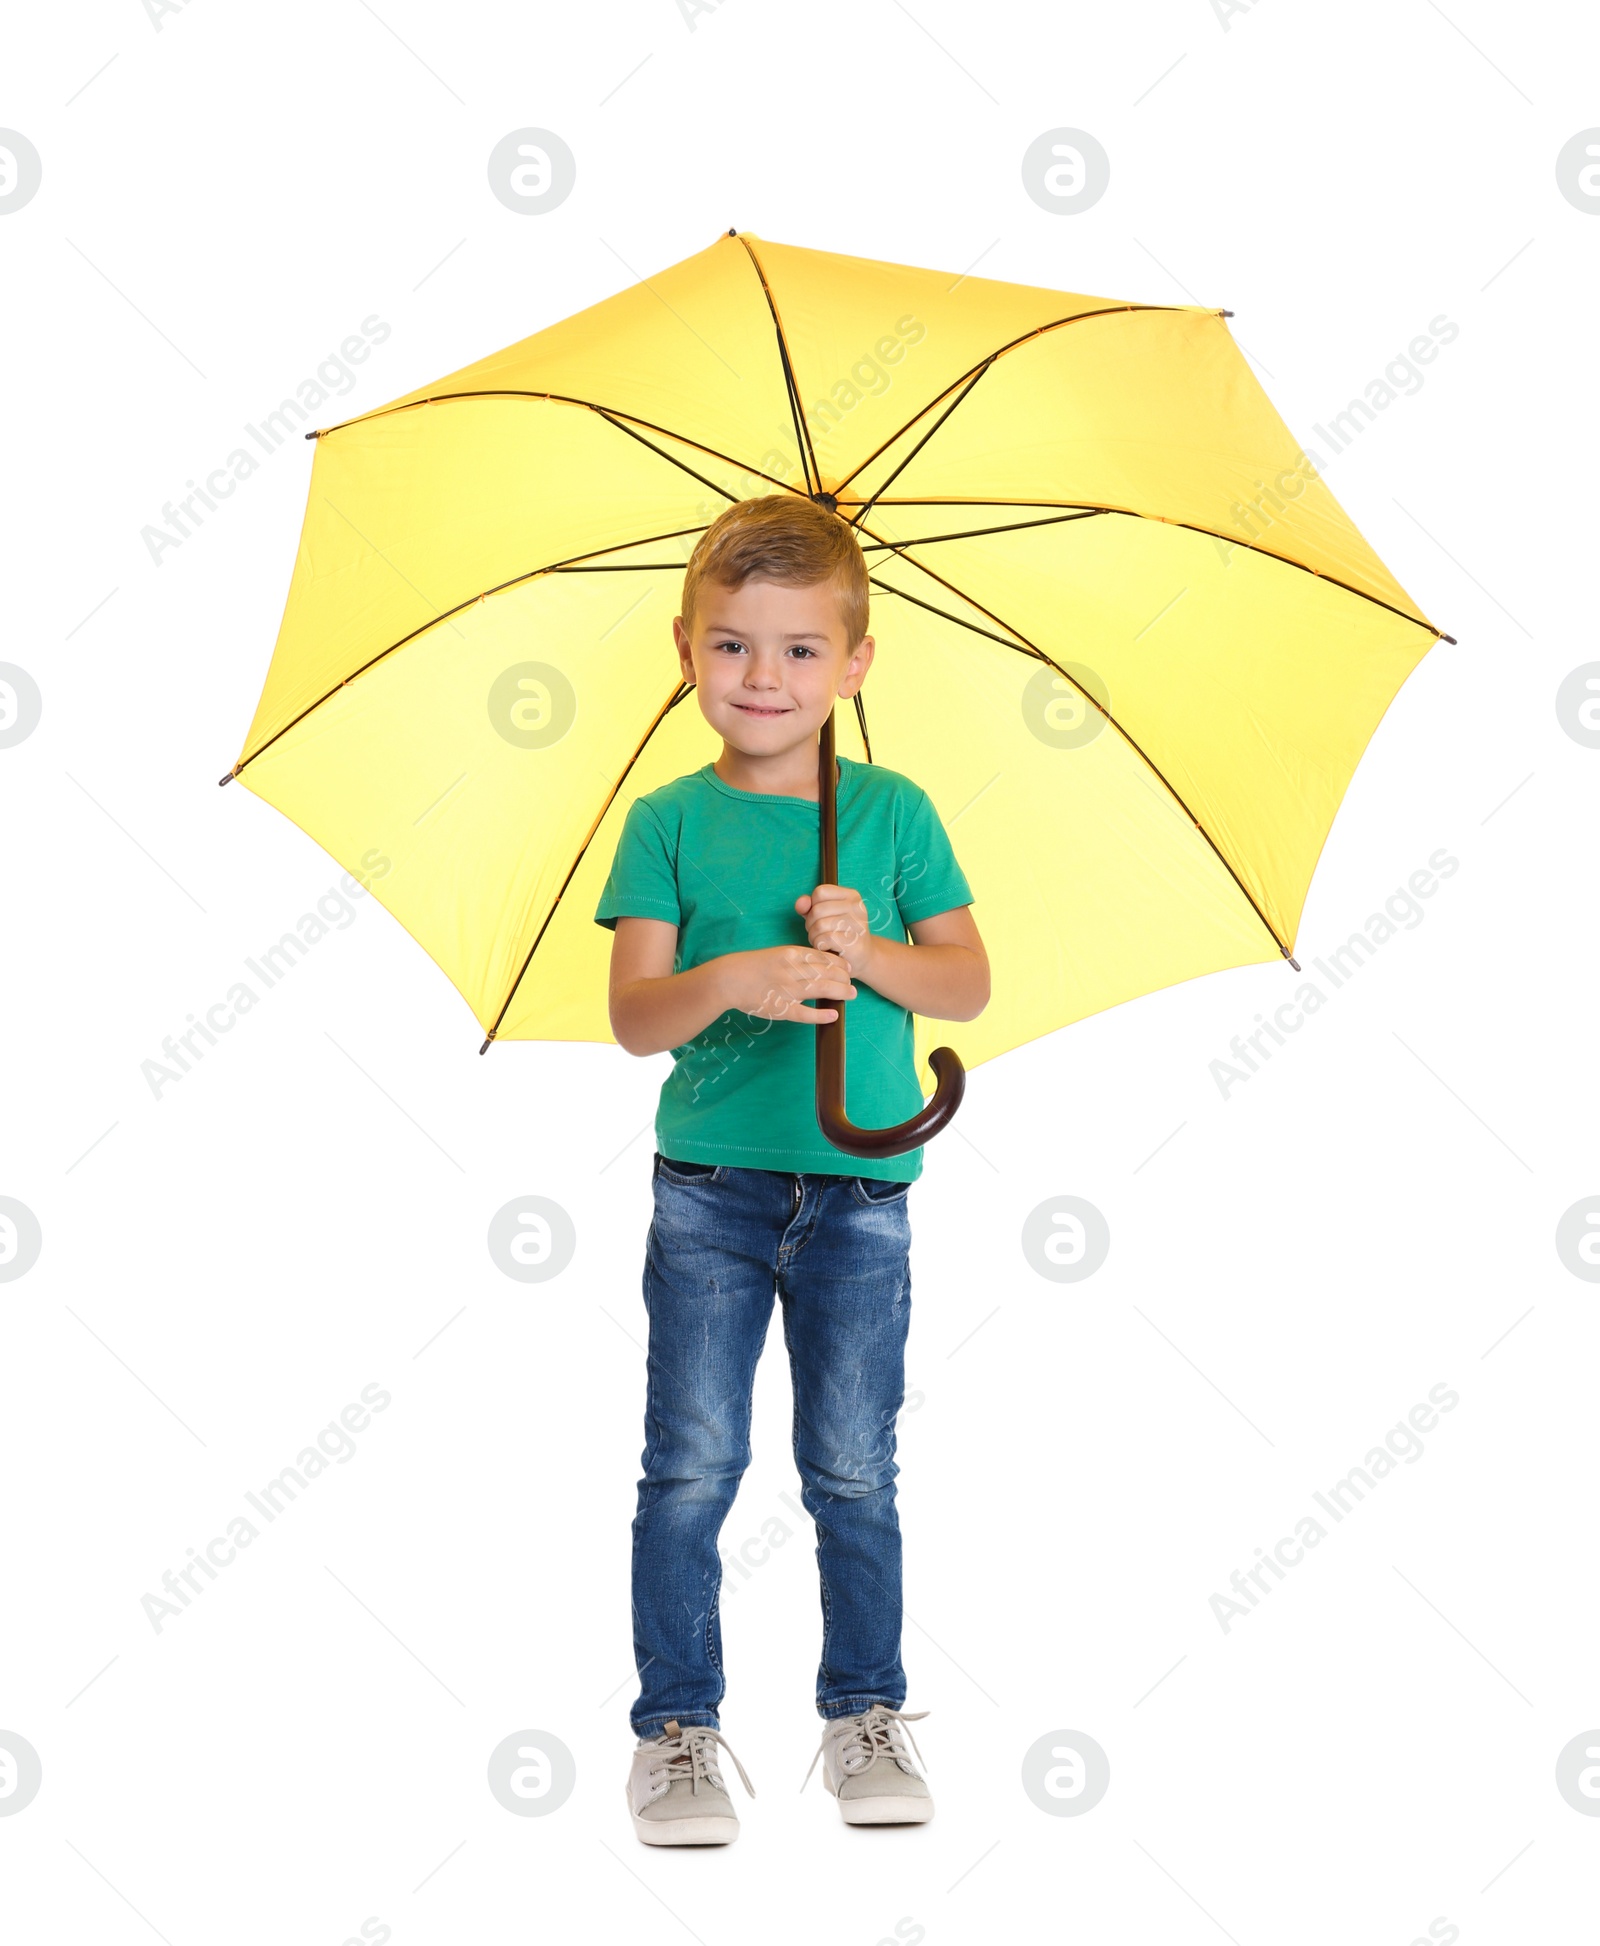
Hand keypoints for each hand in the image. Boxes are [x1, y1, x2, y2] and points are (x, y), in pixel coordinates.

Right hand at [720, 945, 857, 1023]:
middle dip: (844, 977)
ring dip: (840, 992)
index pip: (822, 957)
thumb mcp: (776, 955)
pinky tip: (833, 1015)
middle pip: (826, 972)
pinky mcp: (780, 1008)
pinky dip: (821, 1015)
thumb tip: (818, 963)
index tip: (847, 968)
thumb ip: (796, 959)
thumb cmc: (751, 966)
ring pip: (821, 989)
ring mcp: (786, 990)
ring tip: (851, 994)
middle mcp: (791, 970)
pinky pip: (805, 1013)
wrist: (728, 979)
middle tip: (852, 983)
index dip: (839, 963)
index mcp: (790, 954)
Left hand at [794, 884, 877, 979]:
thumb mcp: (823, 916)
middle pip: (817, 910)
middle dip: (810, 925)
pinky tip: (827, 948)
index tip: (820, 918)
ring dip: (814, 937)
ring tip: (823, 942)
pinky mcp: (854, 942)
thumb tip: (800, 903)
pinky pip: (824, 939)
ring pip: (819, 925)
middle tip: (819, 934)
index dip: (813, 906)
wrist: (862, 958)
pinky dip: (820, 946)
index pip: (820, 891)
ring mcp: (858, 924)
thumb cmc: (839, 935)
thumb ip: (809, 907)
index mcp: (851, 895)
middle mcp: (857, 907)